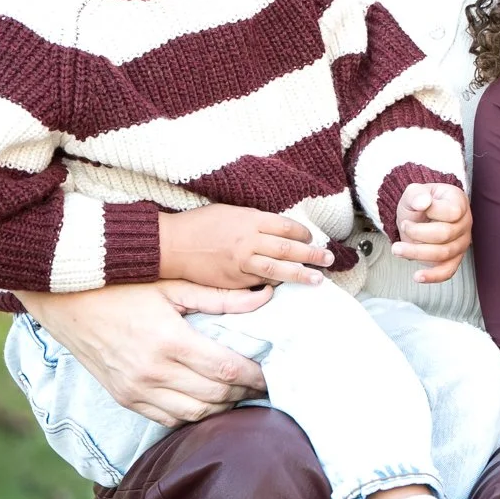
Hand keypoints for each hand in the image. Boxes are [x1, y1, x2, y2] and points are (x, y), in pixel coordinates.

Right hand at [14, 283, 268, 426]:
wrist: (65, 302)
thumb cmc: (120, 287)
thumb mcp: (170, 285)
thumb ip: (219, 296)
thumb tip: (265, 297)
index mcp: (169, 341)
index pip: (227, 370)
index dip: (255, 376)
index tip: (271, 374)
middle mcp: (153, 372)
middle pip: (216, 396)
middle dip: (244, 393)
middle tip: (261, 384)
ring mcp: (137, 390)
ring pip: (196, 414)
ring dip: (222, 408)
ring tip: (238, 394)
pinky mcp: (125, 399)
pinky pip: (169, 419)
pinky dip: (193, 415)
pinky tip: (206, 402)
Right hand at [158, 205, 331, 288]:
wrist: (171, 244)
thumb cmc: (198, 224)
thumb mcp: (229, 211)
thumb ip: (254, 220)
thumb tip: (278, 230)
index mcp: (249, 219)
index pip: (287, 226)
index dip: (304, 233)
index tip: (312, 238)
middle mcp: (248, 240)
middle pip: (289, 248)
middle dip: (312, 254)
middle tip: (329, 258)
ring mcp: (241, 262)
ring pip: (278, 269)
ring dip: (301, 274)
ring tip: (318, 279)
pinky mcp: (233, 280)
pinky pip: (259, 283)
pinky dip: (275, 284)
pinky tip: (286, 286)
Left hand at [393, 182, 471, 285]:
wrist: (418, 215)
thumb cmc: (419, 202)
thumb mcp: (413, 192)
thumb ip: (417, 194)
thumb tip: (423, 203)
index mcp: (459, 202)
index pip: (452, 212)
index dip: (432, 212)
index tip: (415, 208)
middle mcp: (465, 223)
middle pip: (445, 234)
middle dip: (419, 233)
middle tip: (403, 227)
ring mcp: (461, 243)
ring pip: (443, 254)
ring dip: (417, 253)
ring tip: (397, 249)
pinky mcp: (454, 259)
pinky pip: (448, 271)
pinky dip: (433, 276)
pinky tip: (417, 276)